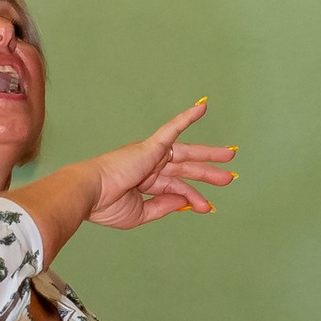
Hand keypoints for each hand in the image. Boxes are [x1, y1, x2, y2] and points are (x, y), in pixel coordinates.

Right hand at [86, 103, 238, 231]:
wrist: (90, 194)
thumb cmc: (106, 205)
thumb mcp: (141, 213)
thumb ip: (163, 206)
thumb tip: (184, 201)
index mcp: (145, 182)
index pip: (175, 187)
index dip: (192, 197)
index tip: (207, 207)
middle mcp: (150, 165)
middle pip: (185, 169)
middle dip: (207, 174)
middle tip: (228, 178)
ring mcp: (151, 154)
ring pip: (186, 153)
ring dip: (209, 155)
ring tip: (230, 156)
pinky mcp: (151, 146)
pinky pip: (172, 128)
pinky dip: (186, 117)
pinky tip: (203, 107)